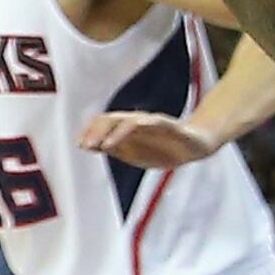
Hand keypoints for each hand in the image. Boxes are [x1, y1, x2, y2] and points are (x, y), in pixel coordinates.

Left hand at [76, 109, 218, 171]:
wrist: (194, 147)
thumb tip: (90, 146)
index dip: (91, 132)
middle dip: (96, 131)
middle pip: (112, 119)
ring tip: (103, 145)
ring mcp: (151, 121)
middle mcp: (136, 121)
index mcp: (126, 129)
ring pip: (128, 120)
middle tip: (84, 146)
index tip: (80, 145)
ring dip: (113, 132)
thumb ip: (114, 149)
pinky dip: (138, 128)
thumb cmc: (162, 150)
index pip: (104, 124)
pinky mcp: (167, 124)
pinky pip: (151, 122)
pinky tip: (128, 136)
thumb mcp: (134, 154)